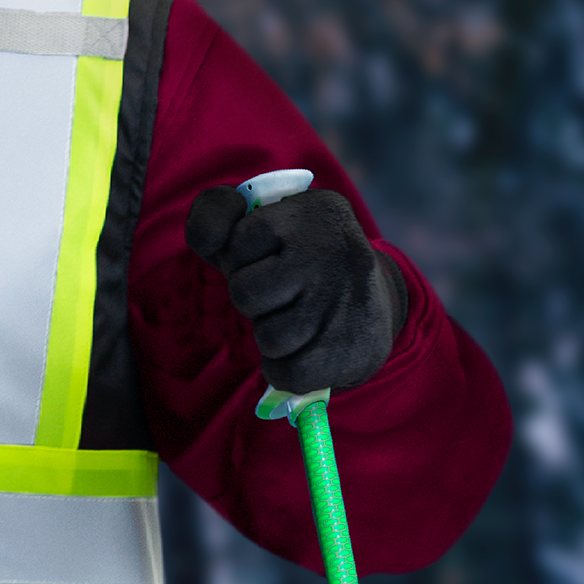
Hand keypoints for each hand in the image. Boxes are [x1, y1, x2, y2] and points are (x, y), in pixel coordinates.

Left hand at [184, 186, 407, 391]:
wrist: (371, 308)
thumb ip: (213, 217)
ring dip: (271, 335)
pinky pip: (285, 373)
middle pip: (244, 292)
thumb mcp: (254, 224)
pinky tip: (303, 350)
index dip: (241, 259)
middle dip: (253, 301)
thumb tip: (211, 241)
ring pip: (267, 336)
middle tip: (283, 294)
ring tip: (297, 320)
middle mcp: (338, 250)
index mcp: (315, 210)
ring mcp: (347, 302)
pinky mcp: (352, 349)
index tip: (270, 257)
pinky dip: (283, 370)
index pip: (236, 241)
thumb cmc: (291, 263)